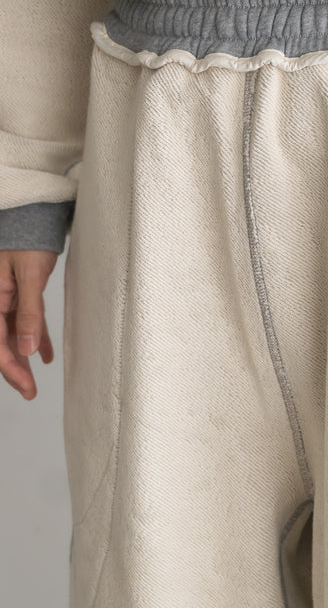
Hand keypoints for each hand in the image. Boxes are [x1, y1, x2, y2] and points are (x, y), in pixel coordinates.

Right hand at [0, 249, 58, 399]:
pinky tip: (44, 356)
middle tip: (30, 393)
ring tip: (33, 382)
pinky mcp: (17, 293)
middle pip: (1, 343)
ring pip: (12, 335)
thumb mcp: (30, 276)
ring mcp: (4, 298)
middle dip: (14, 370)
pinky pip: (23, 321)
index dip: (10, 368)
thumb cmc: (27, 239)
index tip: (26, 387)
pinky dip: (34, 338)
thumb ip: (28, 312)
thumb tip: (27, 349)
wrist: (29, 214)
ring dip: (23, 357)